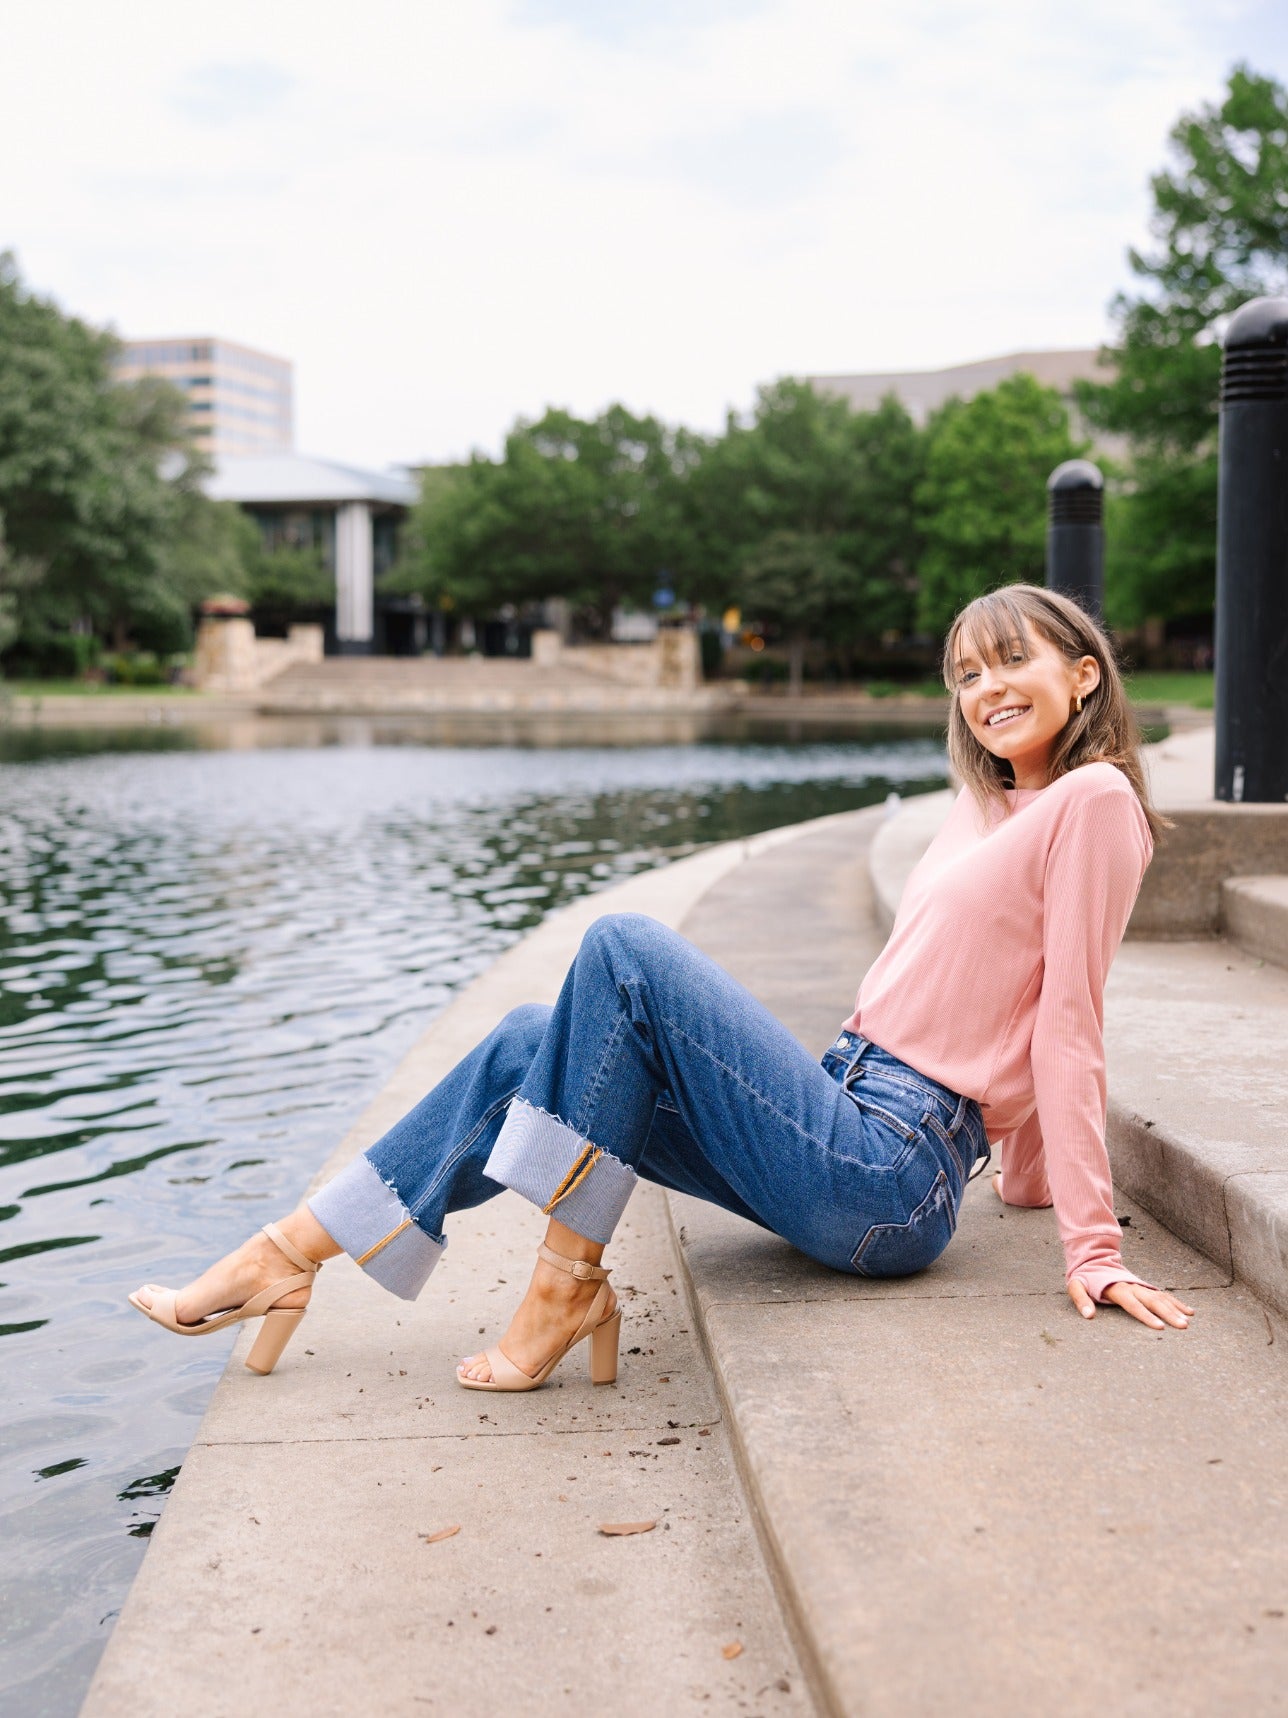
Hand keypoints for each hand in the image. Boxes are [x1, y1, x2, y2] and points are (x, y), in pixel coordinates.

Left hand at [1067, 1278, 1194, 1329]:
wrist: (1094, 1259)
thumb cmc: (1085, 1277)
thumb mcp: (1076, 1286)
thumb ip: (1081, 1299)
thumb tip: (1088, 1315)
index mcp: (1117, 1289)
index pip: (1134, 1305)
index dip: (1146, 1316)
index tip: (1159, 1327)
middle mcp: (1132, 1287)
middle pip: (1153, 1301)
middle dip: (1169, 1314)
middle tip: (1182, 1327)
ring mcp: (1141, 1286)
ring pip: (1161, 1298)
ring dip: (1175, 1309)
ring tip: (1188, 1322)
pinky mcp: (1145, 1287)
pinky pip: (1163, 1295)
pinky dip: (1177, 1303)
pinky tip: (1189, 1312)